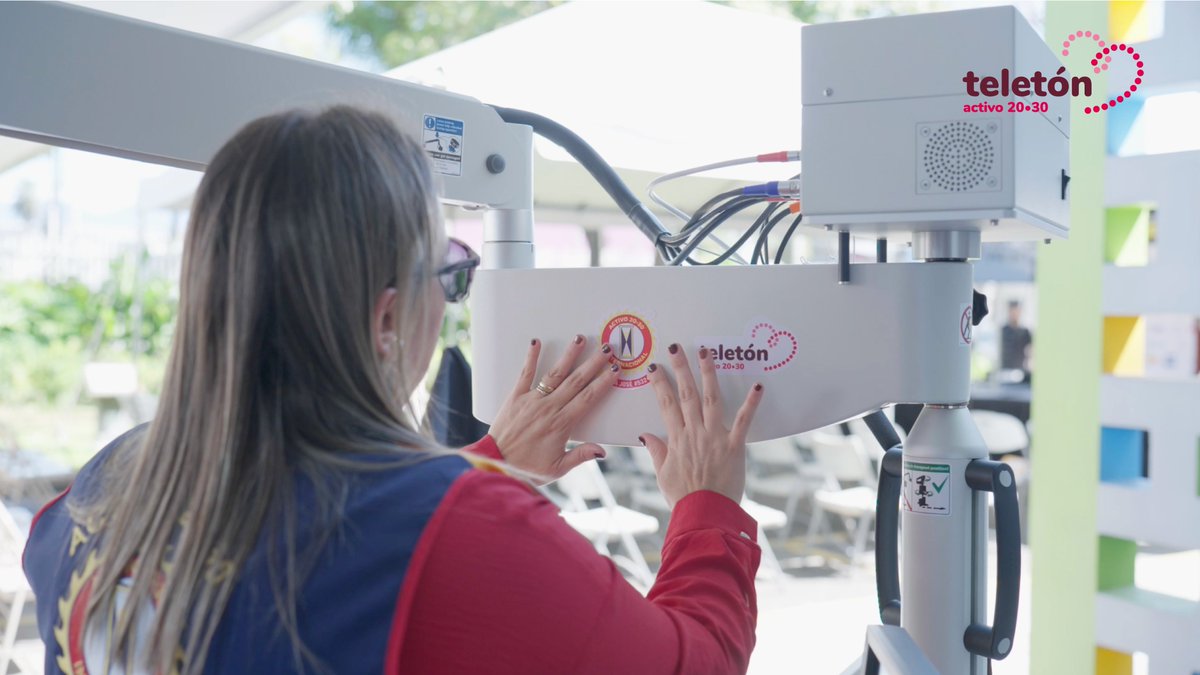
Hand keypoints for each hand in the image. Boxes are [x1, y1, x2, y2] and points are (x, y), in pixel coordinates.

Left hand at [488, 335, 619, 481]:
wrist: (495, 465)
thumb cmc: (526, 469)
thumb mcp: (557, 469)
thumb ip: (580, 456)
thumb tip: (602, 451)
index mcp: (561, 424)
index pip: (588, 398)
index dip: (603, 383)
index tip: (615, 370)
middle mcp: (549, 408)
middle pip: (576, 381)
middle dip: (593, 363)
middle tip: (607, 349)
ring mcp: (532, 400)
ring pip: (555, 374)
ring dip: (569, 355)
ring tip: (580, 338)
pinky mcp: (515, 397)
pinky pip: (525, 374)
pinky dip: (531, 357)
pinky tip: (536, 342)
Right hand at [641, 344, 763, 507]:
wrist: (705, 515)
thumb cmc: (684, 498)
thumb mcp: (663, 475)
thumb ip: (656, 451)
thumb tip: (645, 435)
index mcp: (676, 439)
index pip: (665, 404)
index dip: (659, 384)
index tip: (653, 368)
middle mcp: (694, 433)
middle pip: (686, 394)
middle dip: (680, 369)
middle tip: (676, 348)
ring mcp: (714, 437)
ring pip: (711, 399)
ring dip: (708, 374)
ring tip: (705, 353)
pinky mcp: (734, 446)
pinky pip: (744, 421)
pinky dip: (751, 404)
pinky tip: (757, 387)